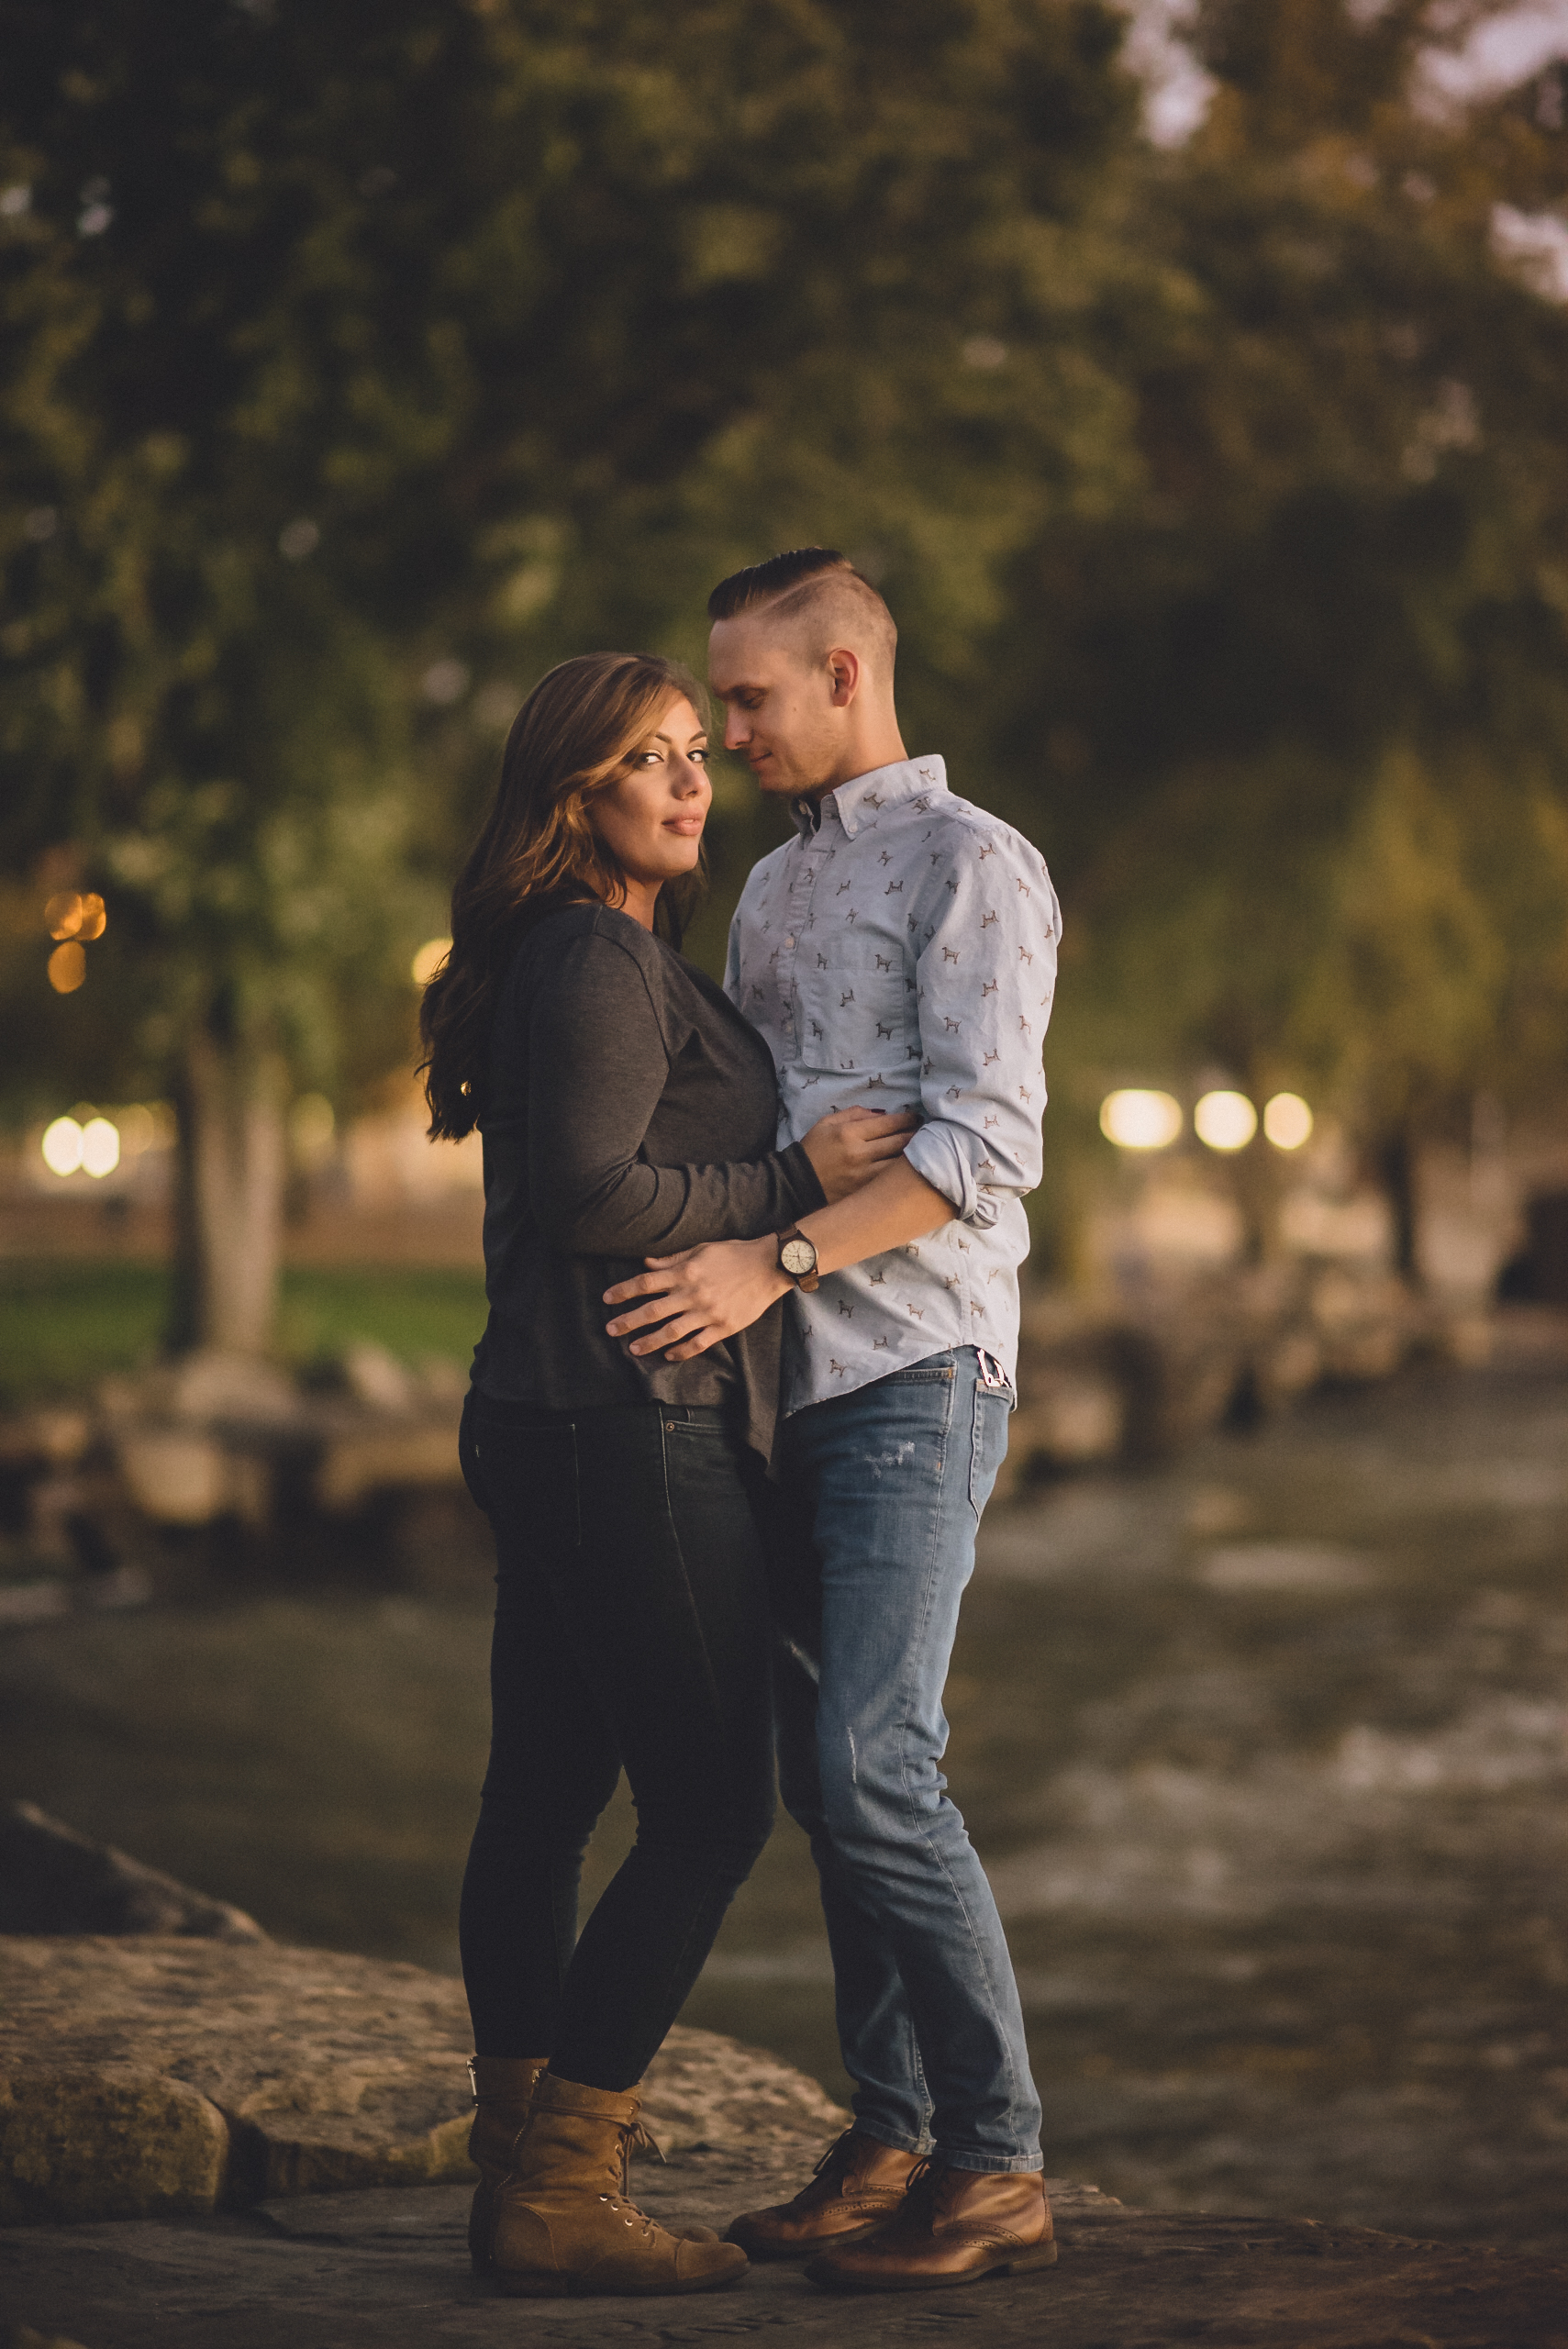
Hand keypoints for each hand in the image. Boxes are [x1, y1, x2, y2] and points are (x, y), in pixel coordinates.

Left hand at [604, 1236, 788, 1361]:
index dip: (623, 1291)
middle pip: (652, 1311)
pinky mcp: (723, 1327)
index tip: (607, 1298)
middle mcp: (693, 1294)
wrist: (769, 1266)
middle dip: (627, 1321)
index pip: (645, 1283)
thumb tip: (645, 1264)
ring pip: (671, 1332)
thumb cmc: (733, 1254)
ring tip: (633, 1349)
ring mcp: (708, 1313)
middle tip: (610, 1329)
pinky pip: (697, 1344)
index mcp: (685, 1272)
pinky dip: (680, 1352)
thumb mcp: (701, 1249)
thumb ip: (671, 1259)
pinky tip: (667, 1355)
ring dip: (649, 1342)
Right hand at [800, 1105, 916, 1202]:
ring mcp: (864, 1176)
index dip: (907, 1119)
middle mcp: (859, 1154)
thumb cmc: (813, 1150)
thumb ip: (855, 1114)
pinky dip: (901, 1173)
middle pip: (900, 1143)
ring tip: (921, 1150)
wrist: (797, 1184)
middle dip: (915, 1135)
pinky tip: (907, 1168)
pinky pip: (890, 1180)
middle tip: (924, 1132)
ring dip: (913, 1155)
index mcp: (849, 1133)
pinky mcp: (865, 1192)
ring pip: (899, 1164)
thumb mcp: (827, 1123)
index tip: (916, 1118)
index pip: (889, 1124)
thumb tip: (883, 1114)